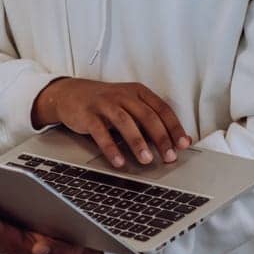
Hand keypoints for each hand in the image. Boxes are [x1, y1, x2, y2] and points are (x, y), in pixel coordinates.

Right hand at [32, 77, 190, 168]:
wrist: (70, 94)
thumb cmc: (106, 103)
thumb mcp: (129, 104)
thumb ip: (148, 119)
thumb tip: (170, 142)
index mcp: (139, 92)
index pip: (162, 109)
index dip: (174, 127)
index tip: (183, 144)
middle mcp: (124, 95)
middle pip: (147, 116)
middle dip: (161, 138)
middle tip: (169, 156)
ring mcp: (105, 104)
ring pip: (126, 123)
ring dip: (138, 143)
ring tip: (147, 160)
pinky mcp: (88, 114)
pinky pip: (101, 132)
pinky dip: (111, 148)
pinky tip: (119, 161)